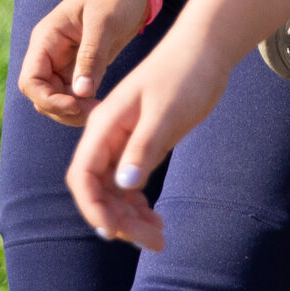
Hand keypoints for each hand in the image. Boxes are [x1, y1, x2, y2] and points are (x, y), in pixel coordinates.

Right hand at [19, 0, 150, 123]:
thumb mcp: (104, 22)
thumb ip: (91, 56)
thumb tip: (80, 93)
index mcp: (47, 38)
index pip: (30, 80)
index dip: (47, 100)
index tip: (76, 105)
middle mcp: (50, 52)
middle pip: (41, 96)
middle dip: (63, 110)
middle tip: (95, 111)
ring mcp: (64, 62)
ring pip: (57, 100)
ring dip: (74, 112)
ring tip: (102, 109)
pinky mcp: (81, 68)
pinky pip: (73, 96)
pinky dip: (84, 105)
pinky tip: (104, 105)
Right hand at [64, 27, 229, 250]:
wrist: (205, 48)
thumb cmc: (185, 74)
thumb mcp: (167, 112)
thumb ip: (144, 147)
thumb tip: (124, 185)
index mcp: (106, 123)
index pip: (83, 174)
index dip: (92, 207)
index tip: (114, 233)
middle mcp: (109, 133)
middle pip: (98, 188)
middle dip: (118, 219)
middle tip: (154, 242)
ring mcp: (124, 139)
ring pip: (114, 189)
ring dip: (129, 217)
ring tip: (159, 238)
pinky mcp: (141, 141)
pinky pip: (129, 181)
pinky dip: (138, 203)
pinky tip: (155, 217)